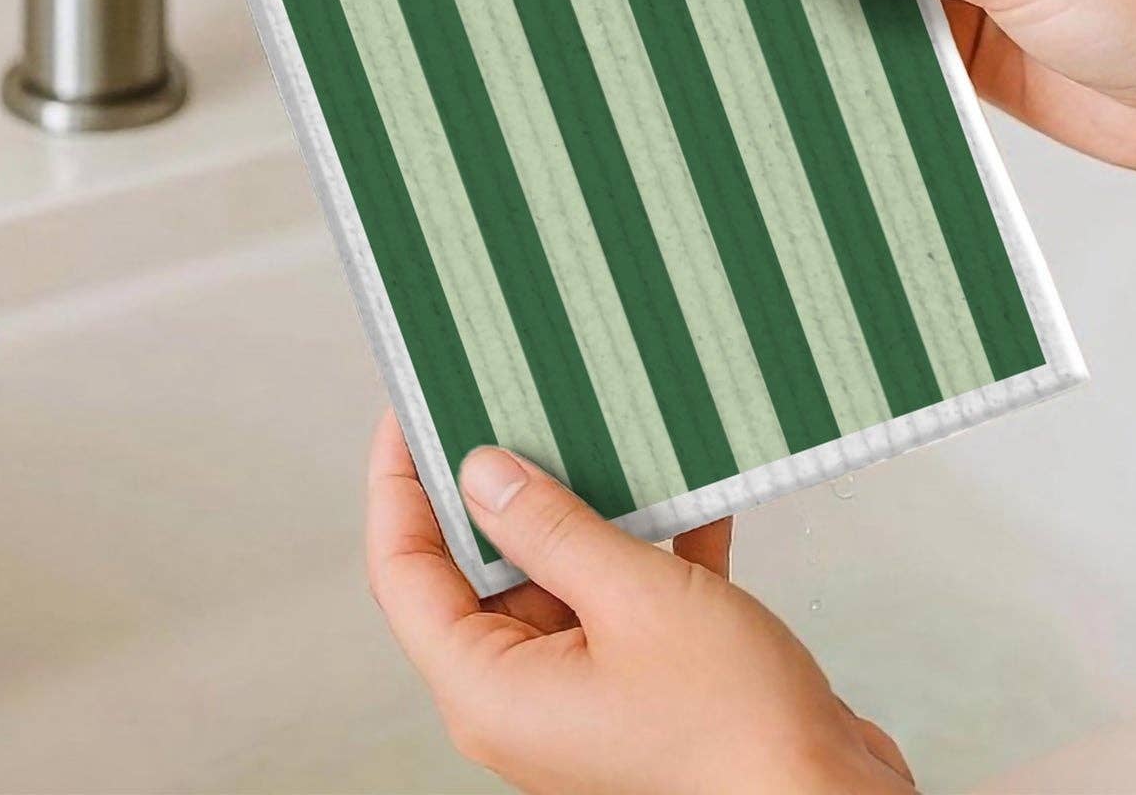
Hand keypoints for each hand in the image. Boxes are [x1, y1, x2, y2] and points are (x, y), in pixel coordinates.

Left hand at [366, 413, 912, 794]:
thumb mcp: (634, 598)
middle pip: (474, 569)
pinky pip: (620, 602)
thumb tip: (480, 471)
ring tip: (590, 427)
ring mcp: (582, 697)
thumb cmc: (738, 734)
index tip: (412, 410)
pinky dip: (648, 548)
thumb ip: (550, 528)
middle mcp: (522, 700)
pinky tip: (688, 493)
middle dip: (495, 485)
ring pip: (555, 578)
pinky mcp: (642, 692)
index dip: (398, 484)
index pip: (403, 570)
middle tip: (504, 401)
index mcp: (490, 689)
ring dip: (582, 511)